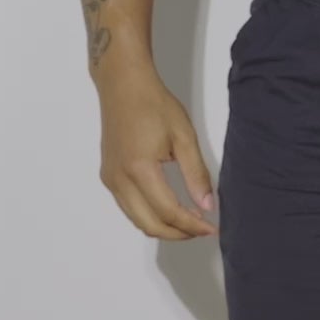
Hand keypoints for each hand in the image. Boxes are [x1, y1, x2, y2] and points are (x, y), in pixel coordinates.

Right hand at [98, 72, 217, 239]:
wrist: (123, 85)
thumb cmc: (153, 104)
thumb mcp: (183, 137)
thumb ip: (196, 174)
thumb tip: (207, 205)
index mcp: (139, 169)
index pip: (169, 212)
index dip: (192, 226)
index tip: (211, 228)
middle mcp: (119, 179)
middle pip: (149, 225)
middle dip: (178, 233)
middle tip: (202, 229)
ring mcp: (110, 179)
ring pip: (137, 220)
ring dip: (163, 227)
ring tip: (189, 220)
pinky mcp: (108, 176)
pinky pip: (128, 207)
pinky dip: (149, 215)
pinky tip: (168, 207)